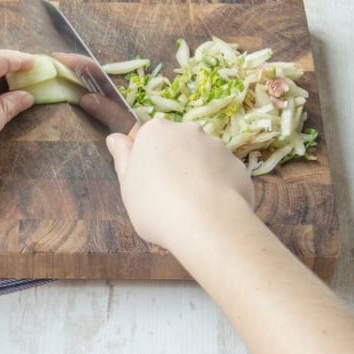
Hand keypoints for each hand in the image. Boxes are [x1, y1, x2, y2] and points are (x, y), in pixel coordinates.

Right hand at [105, 118, 253, 249]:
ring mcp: (217, 146)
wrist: (206, 223)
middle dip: (175, 164)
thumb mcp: (127, 185)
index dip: (147, 162)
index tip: (147, 184)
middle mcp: (188, 130)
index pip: (148, 139)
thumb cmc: (155, 204)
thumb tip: (115, 137)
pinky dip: (218, 188)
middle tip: (169, 196)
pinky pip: (223, 175)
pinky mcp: (238, 165)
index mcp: (156, 131)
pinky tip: (212, 210)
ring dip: (197, 175)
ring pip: (202, 159)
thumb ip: (122, 158)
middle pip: (177, 145)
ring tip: (193, 207)